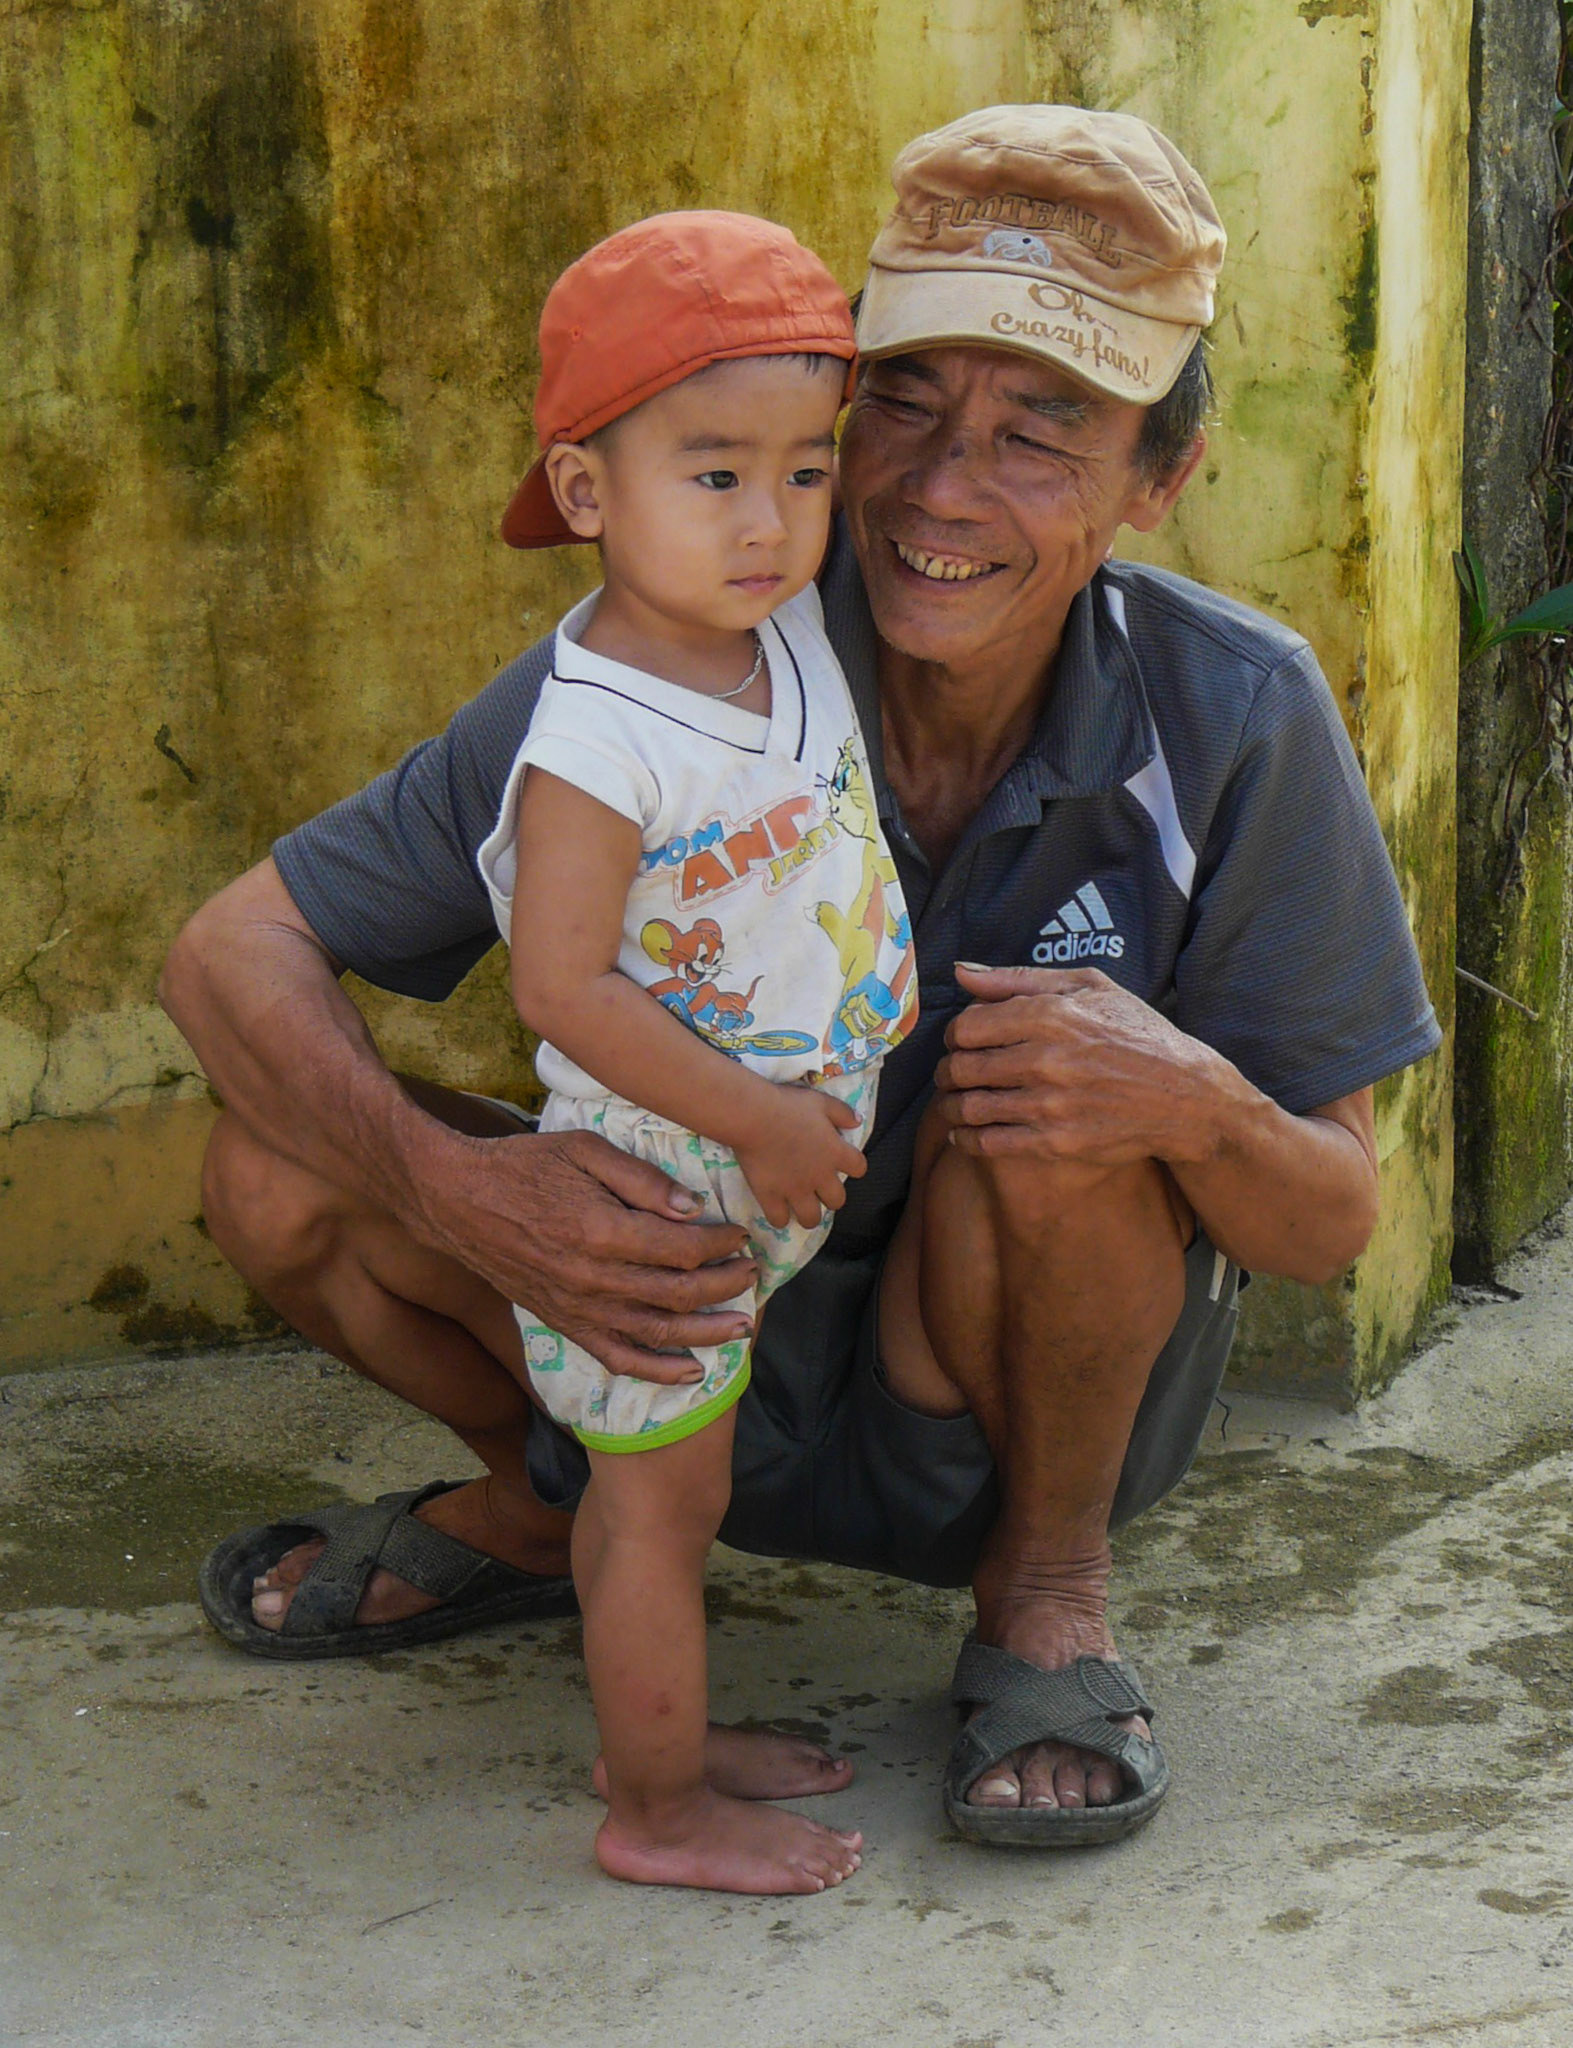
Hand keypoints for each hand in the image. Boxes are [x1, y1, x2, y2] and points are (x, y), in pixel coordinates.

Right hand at [410, 1124, 756, 1384]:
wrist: (456, 1200)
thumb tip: (693, 1209)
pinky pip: (618, 1358)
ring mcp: (579, 1308)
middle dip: (725, 1286)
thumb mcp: (585, 1150)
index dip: (720, 1244)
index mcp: (603, 1231)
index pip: (682, 1249)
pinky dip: (658, 1371)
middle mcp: (595, 1278)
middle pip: (679, 1294)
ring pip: (658, 1334)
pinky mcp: (565, 1324)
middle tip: (752, 1274)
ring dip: (707, 1333)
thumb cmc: (523, 1166)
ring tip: (742, 1328)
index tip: (740, 1234)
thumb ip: (642, 1180)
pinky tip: (691, 1373)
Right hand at [734, 1084, 866, 1230]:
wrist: (755, 1117)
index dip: (853, 1166)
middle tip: (818, 1187)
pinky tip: (776, 1208)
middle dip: (830, 1196)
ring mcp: (795, 1190)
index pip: (859, 1168)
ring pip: (811, 1218)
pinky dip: (779, 1217)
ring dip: (809, 1214)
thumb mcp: (821, 1102)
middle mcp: (820, 1177)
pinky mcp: (771, 1197)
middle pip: (837, 1201)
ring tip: (800, 1205)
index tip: (843, 1162)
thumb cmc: (789, 1106)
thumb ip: (842, 1113)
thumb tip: (858, 1120)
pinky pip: (779, 1220)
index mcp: (835, 1153)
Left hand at [934, 963, 1228, 1165]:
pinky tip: (964, 1133)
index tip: (960, 1041)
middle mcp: (1045, 1059)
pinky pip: (990, 1142)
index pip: (967, 1026)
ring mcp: (1050, 1104)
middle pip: (962, 1067)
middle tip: (951, 1074)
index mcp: (1049, 1015)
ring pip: (970, 1107)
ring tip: (953, 1103)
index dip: (954, 1035)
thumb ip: (1019, 978)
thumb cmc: (1137, 1033)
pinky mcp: (1056, 1142)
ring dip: (950, 1106)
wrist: (1184, 1095)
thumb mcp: (1090, 986)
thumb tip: (962, 973)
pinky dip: (966, 1138)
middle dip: (948, 1071)